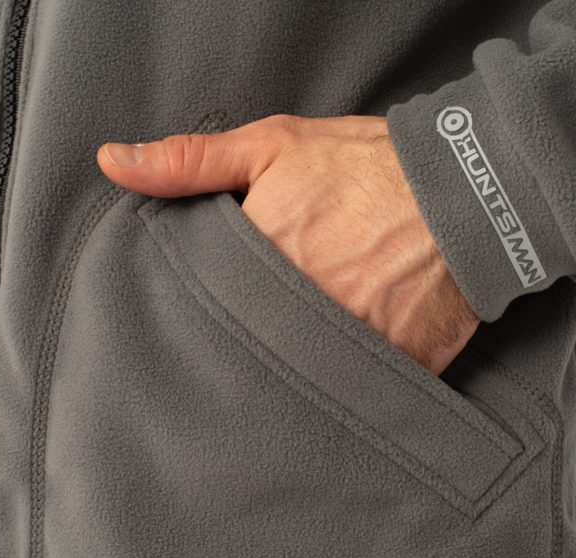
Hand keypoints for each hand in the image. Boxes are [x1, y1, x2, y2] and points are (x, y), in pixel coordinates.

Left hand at [96, 114, 479, 375]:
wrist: (464, 193)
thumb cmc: (366, 167)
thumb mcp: (272, 147)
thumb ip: (190, 162)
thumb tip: (111, 163)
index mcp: (259, 261)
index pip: (204, 307)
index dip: (202, 312)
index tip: (205, 313)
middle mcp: (300, 311)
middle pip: (247, 349)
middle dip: (242, 347)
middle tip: (248, 338)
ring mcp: (350, 347)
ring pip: (296, 379)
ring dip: (287, 371)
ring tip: (287, 357)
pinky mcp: (394, 367)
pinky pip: (353, 391)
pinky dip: (340, 385)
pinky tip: (333, 370)